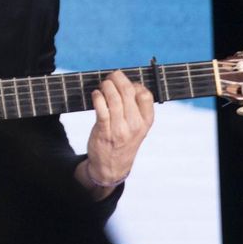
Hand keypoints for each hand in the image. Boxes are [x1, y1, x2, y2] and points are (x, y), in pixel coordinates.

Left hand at [82, 69, 154, 191]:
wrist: (112, 167)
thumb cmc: (124, 142)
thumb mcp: (138, 128)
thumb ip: (137, 109)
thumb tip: (128, 83)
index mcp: (146, 122)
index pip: (146, 95)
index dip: (135, 84)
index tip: (127, 83)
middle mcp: (135, 125)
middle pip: (128, 92)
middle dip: (118, 79)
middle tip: (111, 76)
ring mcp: (119, 129)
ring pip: (114, 98)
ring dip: (106, 86)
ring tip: (103, 85)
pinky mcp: (104, 131)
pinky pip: (101, 109)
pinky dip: (97, 97)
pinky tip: (96, 94)